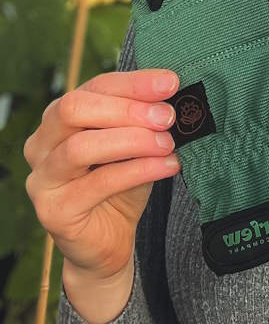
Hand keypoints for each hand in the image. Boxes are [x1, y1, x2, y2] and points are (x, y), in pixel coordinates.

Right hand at [24, 69, 181, 283]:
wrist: (109, 241)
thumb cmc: (122, 183)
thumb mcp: (134, 142)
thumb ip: (143, 117)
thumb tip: (172, 89)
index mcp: (59, 117)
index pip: (95, 87)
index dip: (134, 83)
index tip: (171, 82)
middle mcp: (41, 144)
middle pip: (75, 109)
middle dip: (128, 108)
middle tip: (167, 116)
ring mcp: (42, 178)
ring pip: (81, 146)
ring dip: (133, 140)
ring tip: (168, 143)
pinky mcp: (53, 211)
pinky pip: (98, 183)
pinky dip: (138, 170)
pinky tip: (167, 166)